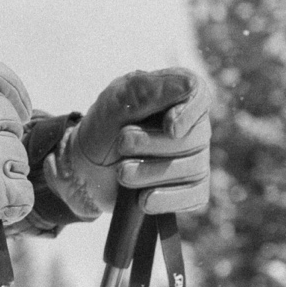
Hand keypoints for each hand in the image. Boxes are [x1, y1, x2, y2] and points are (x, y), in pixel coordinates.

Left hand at [62, 69, 211, 216]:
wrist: (85, 168)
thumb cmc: (103, 127)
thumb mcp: (115, 101)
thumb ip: (148, 90)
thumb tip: (190, 86)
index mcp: (177, 96)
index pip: (200, 96)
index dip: (189, 113)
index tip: (169, 127)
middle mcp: (192, 126)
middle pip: (195, 137)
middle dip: (154, 144)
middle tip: (121, 144)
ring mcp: (194, 159)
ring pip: (192, 168)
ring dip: (151, 172)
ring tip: (121, 173)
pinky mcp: (188, 189)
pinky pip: (194, 196)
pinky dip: (168, 199)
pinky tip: (144, 200)